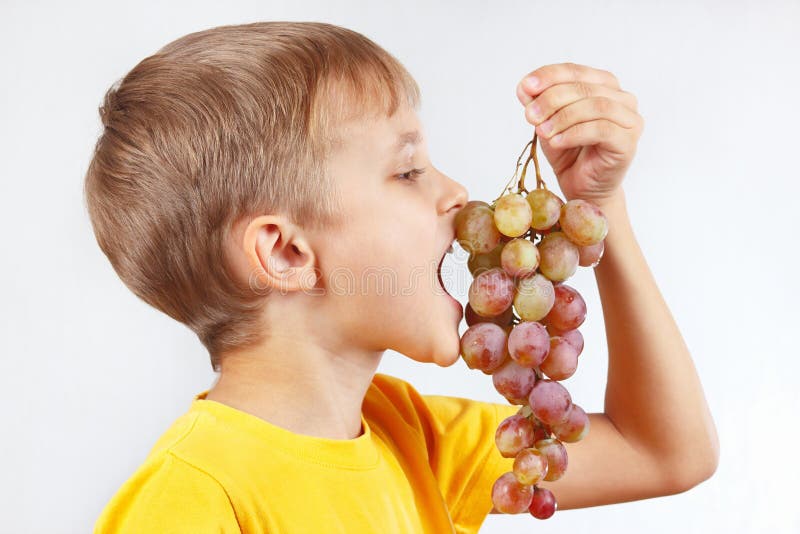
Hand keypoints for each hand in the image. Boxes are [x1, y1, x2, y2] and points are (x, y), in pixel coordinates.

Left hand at [516, 63, 643, 206]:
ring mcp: (629, 120)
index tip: (525, 86)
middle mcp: (622, 98)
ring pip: (596, 106)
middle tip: (530, 115)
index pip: (575, 71)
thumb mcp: (547, 123)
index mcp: (604, 85)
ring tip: (542, 131)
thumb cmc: (569, 152)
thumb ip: (538, 104)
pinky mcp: (628, 142)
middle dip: (552, 99)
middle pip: (584, 88)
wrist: (582, 188)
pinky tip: (556, 142)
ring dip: (563, 117)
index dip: (549, 76)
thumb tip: (524, 87)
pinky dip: (574, 134)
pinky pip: (601, 130)